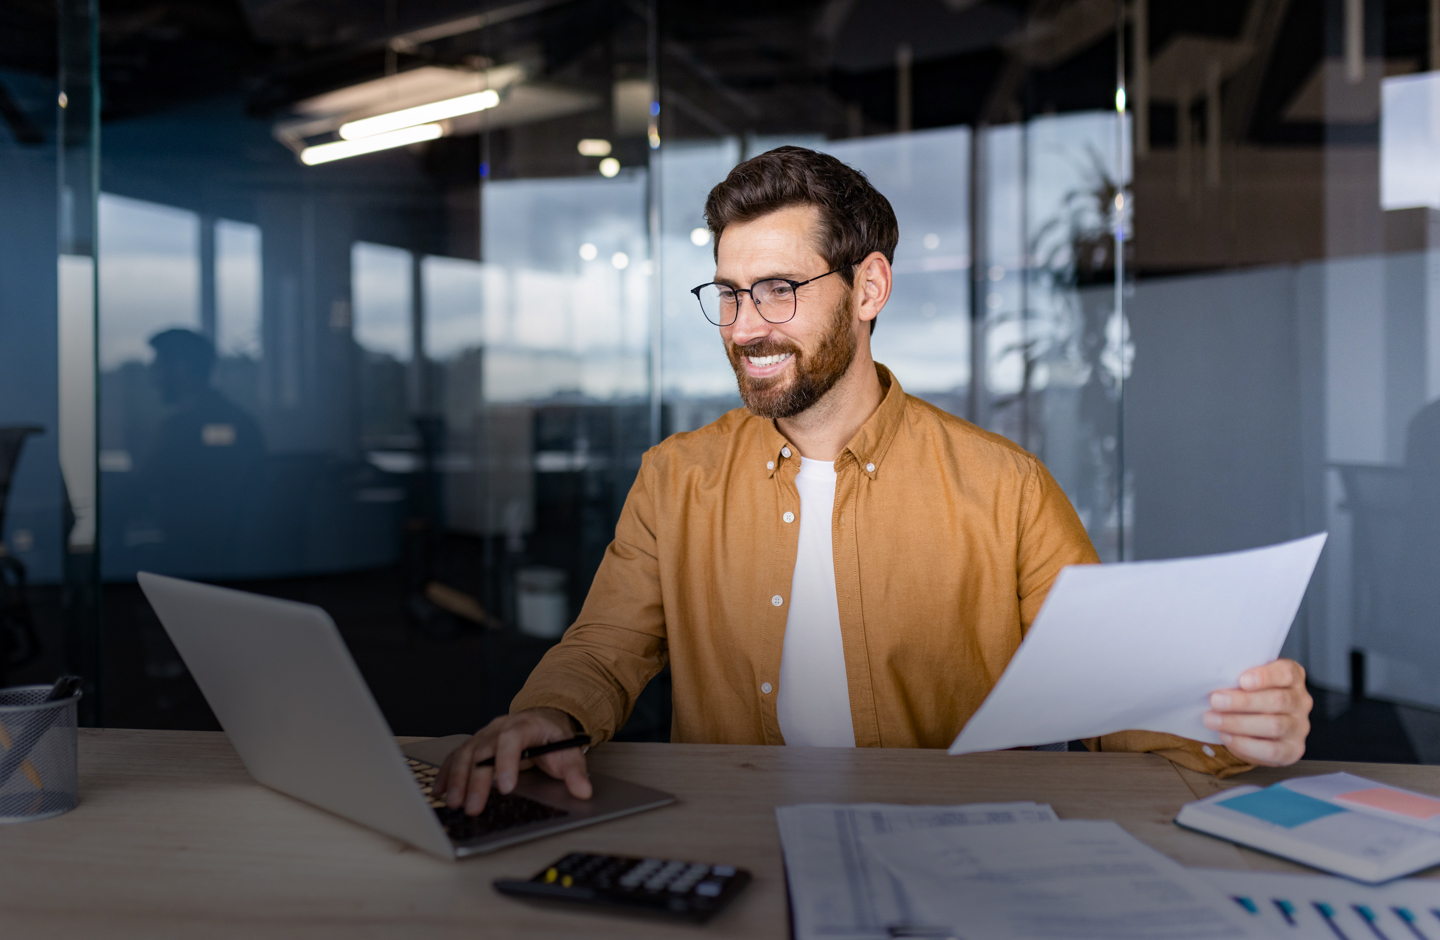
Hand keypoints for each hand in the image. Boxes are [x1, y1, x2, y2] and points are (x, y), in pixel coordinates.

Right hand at [437, 707, 592, 815]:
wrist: (542, 719)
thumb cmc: (552, 738)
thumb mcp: (569, 751)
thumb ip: (575, 772)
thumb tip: (584, 791)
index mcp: (525, 725)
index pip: (511, 739)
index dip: (506, 762)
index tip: (505, 787)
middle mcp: (499, 727)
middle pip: (483, 751)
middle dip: (476, 781)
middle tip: (473, 807)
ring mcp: (484, 735)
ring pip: (466, 754)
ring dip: (457, 779)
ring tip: (455, 803)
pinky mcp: (474, 744)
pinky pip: (456, 756)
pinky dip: (447, 774)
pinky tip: (440, 792)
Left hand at [1203, 658, 1311, 766]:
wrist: (1255, 730)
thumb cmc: (1248, 697)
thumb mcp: (1245, 682)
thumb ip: (1238, 679)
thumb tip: (1215, 679)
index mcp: (1293, 678)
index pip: (1287, 673)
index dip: (1266, 676)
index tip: (1242, 680)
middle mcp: (1301, 701)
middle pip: (1278, 700)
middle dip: (1244, 701)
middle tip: (1215, 700)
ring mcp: (1299, 727)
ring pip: (1274, 725)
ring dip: (1238, 723)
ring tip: (1212, 720)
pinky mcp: (1293, 750)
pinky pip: (1271, 750)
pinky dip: (1245, 744)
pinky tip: (1225, 736)